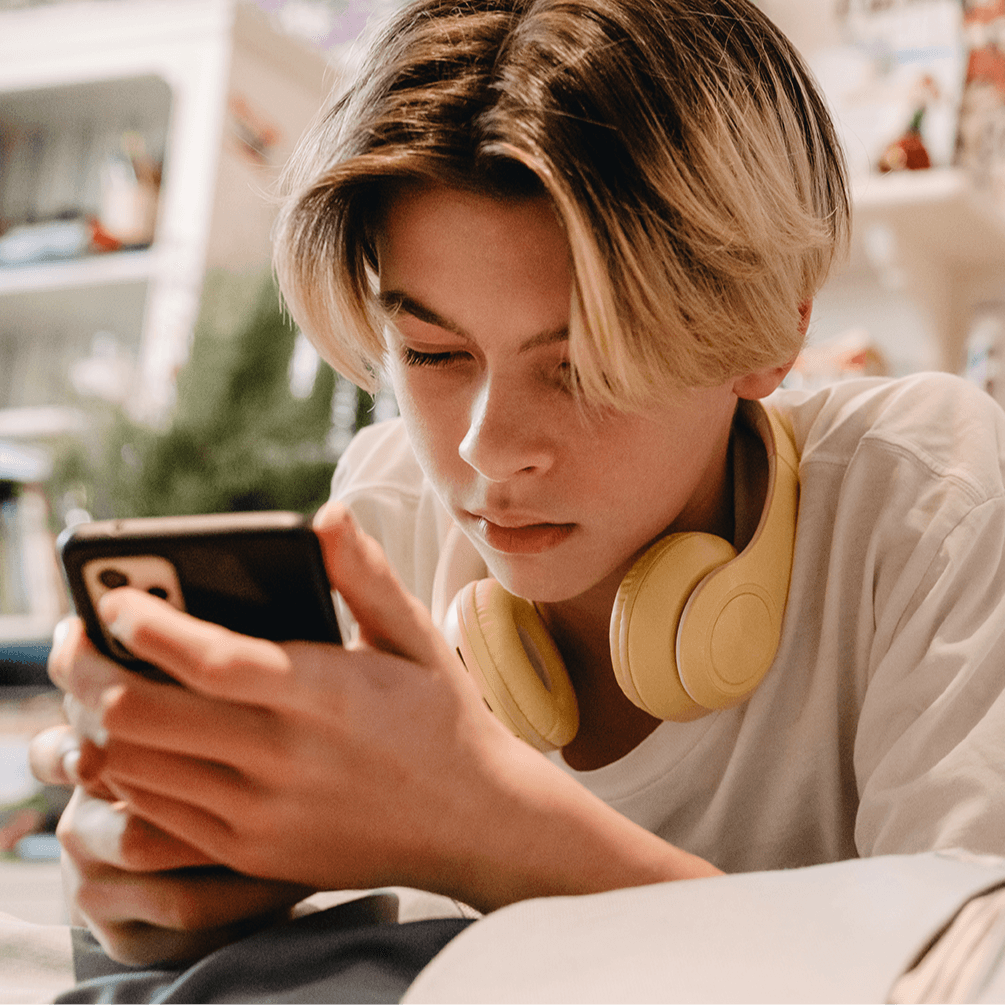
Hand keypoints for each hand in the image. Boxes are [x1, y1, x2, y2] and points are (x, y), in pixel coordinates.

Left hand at [53, 503, 718, 922]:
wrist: (475, 823)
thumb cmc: (444, 719)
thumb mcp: (416, 637)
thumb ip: (365, 575)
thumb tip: (325, 514)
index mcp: (325, 695)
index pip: (207, 658)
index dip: (143, 622)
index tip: (113, 597)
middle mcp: (284, 760)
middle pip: (141, 716)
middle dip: (89, 670)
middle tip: (79, 638)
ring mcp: (261, 815)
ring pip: (133, 769)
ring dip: (99, 719)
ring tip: (103, 680)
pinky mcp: (250, 852)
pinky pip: (153, 815)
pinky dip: (126, 771)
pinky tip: (137, 740)